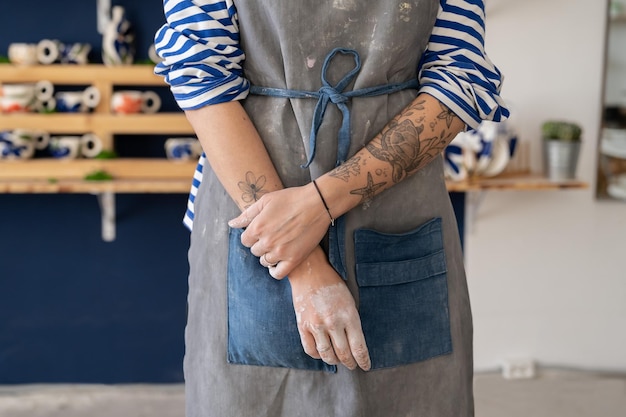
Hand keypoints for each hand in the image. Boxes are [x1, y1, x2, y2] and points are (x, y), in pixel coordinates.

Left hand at [228, 183, 331, 278]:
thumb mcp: (265, 201)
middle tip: (272, 236)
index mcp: (257, 228)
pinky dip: (275, 271)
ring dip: (269, 255)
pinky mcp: (294, 259)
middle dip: (261, 244)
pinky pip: (278, 273)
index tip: (261, 232)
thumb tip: (232, 224)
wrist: (317, 204)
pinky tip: (278, 263)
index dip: (252, 236)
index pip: (245, 241)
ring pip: (265, 262)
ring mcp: (280, 252)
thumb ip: (247, 214)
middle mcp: (266, 242)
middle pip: (255, 251)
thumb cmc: (291, 199)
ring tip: (278, 246)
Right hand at [289, 248, 370, 370]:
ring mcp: (317, 325)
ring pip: (327, 355)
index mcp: (349, 315)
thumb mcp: (350, 301)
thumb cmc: (333, 284)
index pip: (359, 347)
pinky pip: (310, 349)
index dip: (363, 360)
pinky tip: (323, 353)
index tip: (366, 366)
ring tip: (338, 360)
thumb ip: (352, 322)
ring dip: (334, 361)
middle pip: (344, 354)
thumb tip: (355, 344)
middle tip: (353, 365)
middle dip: (350, 363)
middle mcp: (333, 322)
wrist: (309, 271)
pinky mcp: (303, 325)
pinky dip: (318, 355)